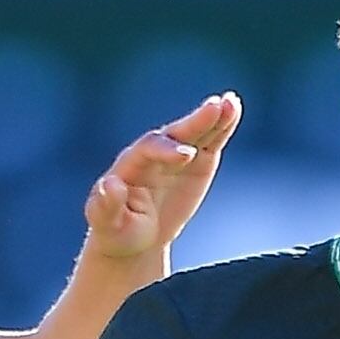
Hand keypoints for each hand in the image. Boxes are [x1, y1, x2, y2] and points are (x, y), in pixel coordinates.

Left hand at [79, 92, 241, 266]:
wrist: (136, 236)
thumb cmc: (117, 231)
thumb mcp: (106, 223)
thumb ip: (105, 206)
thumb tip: (109, 185)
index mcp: (130, 165)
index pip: (148, 149)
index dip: (166, 150)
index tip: (186, 155)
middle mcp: (153, 152)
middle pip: (174, 133)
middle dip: (193, 123)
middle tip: (214, 109)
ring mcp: (176, 154)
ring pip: (194, 132)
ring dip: (212, 117)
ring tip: (229, 102)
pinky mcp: (197, 160)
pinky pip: (209, 141)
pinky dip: (222, 126)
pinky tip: (233, 108)